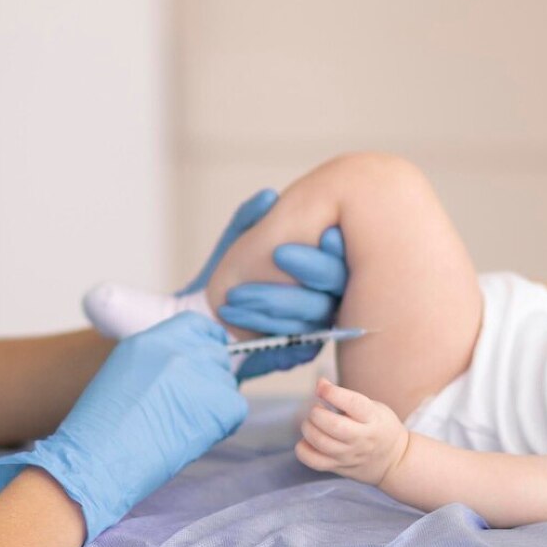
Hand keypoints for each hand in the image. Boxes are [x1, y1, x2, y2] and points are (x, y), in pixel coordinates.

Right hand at [0, 313, 246, 540]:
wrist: (97, 460)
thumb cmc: (100, 431)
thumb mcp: (123, 375)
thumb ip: (155, 363)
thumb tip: (183, 374)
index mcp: (152, 339)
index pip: (198, 326)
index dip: (204, 346)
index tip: (201, 366)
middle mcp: (180, 350)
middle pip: (216, 356)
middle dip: (208, 381)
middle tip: (185, 409)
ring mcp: (201, 376)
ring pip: (226, 385)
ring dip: (212, 406)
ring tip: (180, 427)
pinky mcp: (220, 405)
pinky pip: (235, 411)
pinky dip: (221, 427)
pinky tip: (190, 439)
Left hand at [185, 190, 350, 378]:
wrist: (205, 316)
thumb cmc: (228, 271)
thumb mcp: (235, 239)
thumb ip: (250, 216)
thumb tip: (269, 197)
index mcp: (320, 259)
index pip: (342, 250)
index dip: (333, 243)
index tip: (313, 235)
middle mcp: (329, 291)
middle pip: (338, 279)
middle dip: (311, 266)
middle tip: (277, 255)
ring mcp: (320, 322)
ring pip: (317, 312)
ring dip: (275, 302)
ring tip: (234, 297)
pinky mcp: (304, 349)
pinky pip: (300, 344)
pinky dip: (269, 331)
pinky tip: (240, 321)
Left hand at [295, 378, 408, 486]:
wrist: (393, 461)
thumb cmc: (379, 427)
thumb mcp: (373, 407)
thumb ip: (346, 397)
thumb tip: (319, 384)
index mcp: (372, 419)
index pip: (353, 404)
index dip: (332, 393)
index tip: (322, 386)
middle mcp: (361, 439)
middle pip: (333, 426)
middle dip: (317, 413)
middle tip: (317, 409)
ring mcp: (349, 456)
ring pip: (321, 443)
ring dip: (308, 428)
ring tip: (312, 423)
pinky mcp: (338, 467)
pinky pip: (314, 461)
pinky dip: (303, 449)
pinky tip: (307, 441)